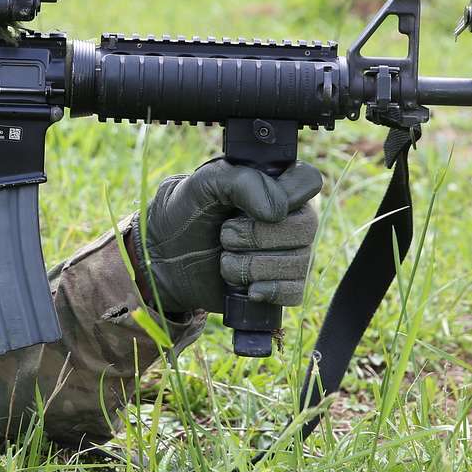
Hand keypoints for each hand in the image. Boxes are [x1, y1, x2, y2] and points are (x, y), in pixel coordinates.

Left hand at [131, 159, 322, 314]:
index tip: (254, 208)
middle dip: (258, 236)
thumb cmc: (182, 216)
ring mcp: (286, 251)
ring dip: (254, 265)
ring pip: (300, 261)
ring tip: (225, 261)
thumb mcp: (200, 186)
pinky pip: (295, 291)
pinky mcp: (280, 284)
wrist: (163, 263)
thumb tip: (277, 209)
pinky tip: (247, 288)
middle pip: (306, 226)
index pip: (308, 180)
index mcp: (271, 184)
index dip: (288, 195)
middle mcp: (286, 216)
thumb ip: (238, 181)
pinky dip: (268, 291)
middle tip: (225, 235)